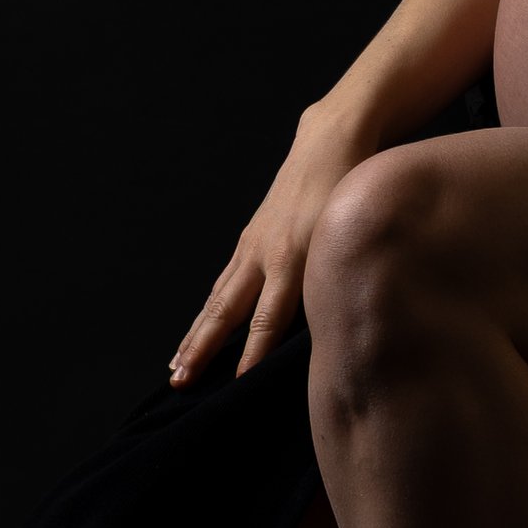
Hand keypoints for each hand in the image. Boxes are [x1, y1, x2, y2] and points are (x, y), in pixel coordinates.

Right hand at [169, 106, 370, 387]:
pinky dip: (208, 311)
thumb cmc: (351, 189)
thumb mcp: (351, 233)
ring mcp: (252, 246)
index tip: (237, 385)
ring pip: (217, 300)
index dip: (252, 354)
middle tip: (181, 382)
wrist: (329, 143)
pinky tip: (197, 330)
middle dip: (203, 350)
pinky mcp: (250, 240)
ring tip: (176, 366)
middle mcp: (265, 256)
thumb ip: (340, 277)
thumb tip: (344, 328)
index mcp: (293, 258)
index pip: (267, 319)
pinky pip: (223, 283)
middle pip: (227, 312)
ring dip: (195, 335)